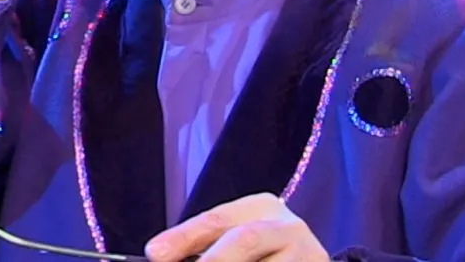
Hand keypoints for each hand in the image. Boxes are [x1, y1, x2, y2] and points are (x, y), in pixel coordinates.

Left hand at [145, 193, 328, 261]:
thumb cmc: (264, 254)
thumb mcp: (237, 239)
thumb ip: (204, 246)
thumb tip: (162, 255)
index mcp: (261, 207)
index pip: (215, 220)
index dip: (183, 237)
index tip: (155, 253)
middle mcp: (287, 226)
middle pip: (244, 240)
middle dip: (213, 261)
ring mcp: (308, 253)